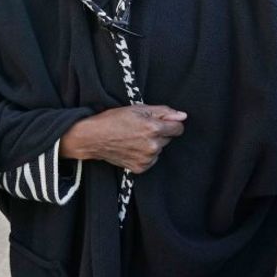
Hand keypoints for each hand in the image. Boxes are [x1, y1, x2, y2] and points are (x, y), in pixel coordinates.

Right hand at [60, 105, 186, 172]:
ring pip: (160, 149)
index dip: (170, 122)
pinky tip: (132, 147)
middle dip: (159, 132)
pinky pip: (151, 159)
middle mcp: (153, 145)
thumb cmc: (114, 119)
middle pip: (168, 138)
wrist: (93, 138)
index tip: (160, 121)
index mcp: (154, 128)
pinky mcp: (141, 168)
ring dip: (152, 143)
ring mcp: (147, 158)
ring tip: (134, 138)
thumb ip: (163, 111)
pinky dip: (145, 154)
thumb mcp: (138, 108)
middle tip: (141, 128)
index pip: (178, 128)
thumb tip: (183, 116)